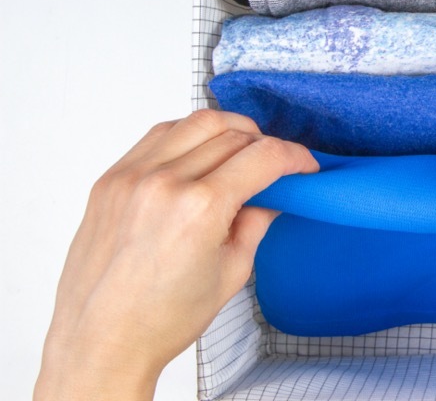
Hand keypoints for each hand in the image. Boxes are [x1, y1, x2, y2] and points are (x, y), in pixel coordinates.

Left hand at [34, 110, 317, 400]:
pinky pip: (158, 135)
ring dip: (228, 131)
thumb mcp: (232, 272)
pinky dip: (187, 136)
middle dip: (263, 145)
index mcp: (200, 208)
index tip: (303, 164)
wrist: (102, 341)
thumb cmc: (162, 319)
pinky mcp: (110, 180)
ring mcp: (132, 177)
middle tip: (273, 165)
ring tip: (239, 152)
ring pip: (196, 123)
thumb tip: (272, 195)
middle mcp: (164, 183)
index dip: (294, 156)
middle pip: (233, 135)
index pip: (263, 156)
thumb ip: (256, 222)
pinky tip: (199, 153)